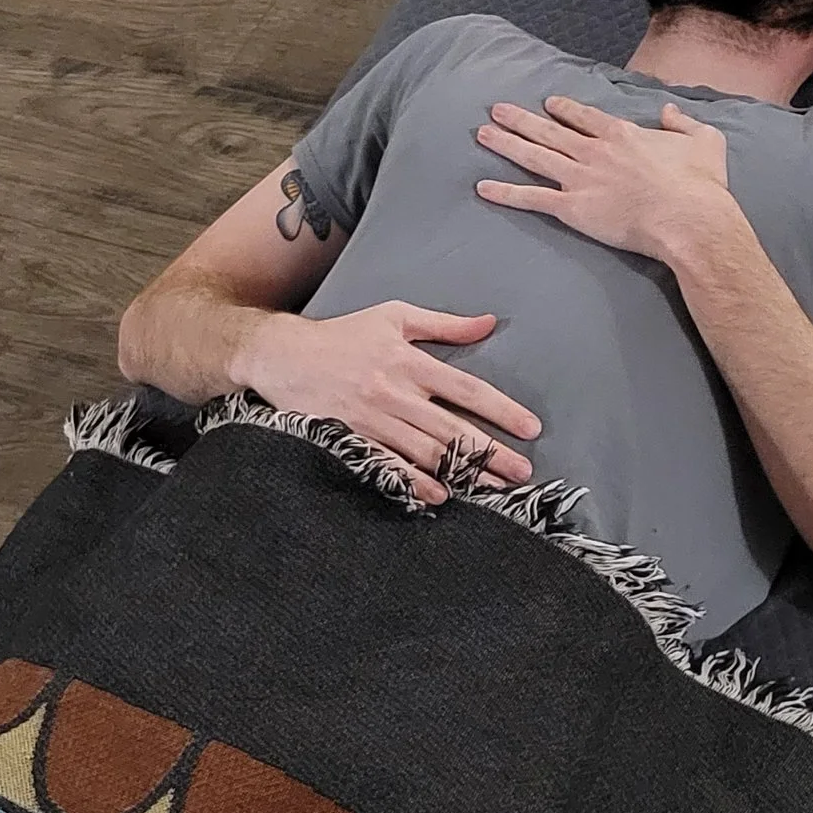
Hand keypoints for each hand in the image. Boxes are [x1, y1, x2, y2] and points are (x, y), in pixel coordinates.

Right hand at [241, 300, 537, 506]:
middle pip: (452, 428)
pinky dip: (415, 482)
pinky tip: (440, 495)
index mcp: (409, 360)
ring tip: (494, 488)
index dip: (501, 410)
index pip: (466, 389)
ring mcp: (372, 419)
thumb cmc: (343, 335)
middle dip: (491, 453)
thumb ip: (444, 325)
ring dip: (463, 472)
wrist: (283, 355)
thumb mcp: (394, 317)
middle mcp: (394, 392)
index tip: (530, 429)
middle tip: (522, 472)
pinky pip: (388, 465)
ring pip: (426, 451)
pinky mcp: (351, 438)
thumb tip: (489, 322)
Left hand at [475, 96, 737, 272]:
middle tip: (497, 109)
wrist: (688, 219)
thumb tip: (670, 111)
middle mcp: (595, 152)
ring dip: (507, 144)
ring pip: (535, 156)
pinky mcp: (573, 208)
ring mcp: (580, 178)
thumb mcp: (706, 141)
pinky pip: (532, 198)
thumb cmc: (700, 185)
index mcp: (623, 135)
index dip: (564, 110)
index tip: (548, 104)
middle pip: (550, 131)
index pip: (585, 118)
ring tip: (483, 134)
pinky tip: (483, 188)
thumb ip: (684, 122)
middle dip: (521, 119)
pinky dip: (506, 193)